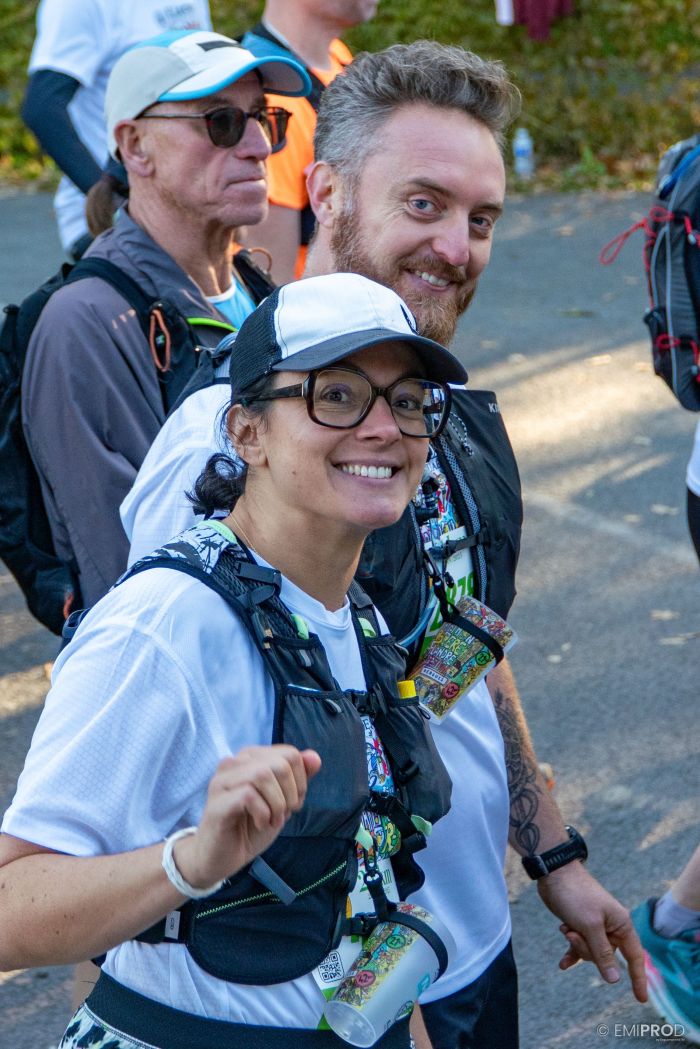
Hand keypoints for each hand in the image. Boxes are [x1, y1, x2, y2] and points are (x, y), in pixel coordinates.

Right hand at [174, 745, 321, 889]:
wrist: (218, 859)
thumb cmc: (249, 828)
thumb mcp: (282, 802)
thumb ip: (298, 778)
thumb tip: (315, 757)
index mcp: (250, 758)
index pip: (290, 754)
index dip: (300, 781)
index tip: (291, 804)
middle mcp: (234, 762)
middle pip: (280, 763)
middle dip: (291, 793)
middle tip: (283, 814)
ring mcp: (222, 781)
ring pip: (263, 775)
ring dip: (277, 804)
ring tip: (272, 820)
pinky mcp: (217, 802)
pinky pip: (248, 795)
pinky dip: (263, 813)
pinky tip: (260, 824)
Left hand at [537, 862, 647, 1002]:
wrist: (555, 874)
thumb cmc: (576, 895)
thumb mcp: (590, 926)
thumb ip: (602, 953)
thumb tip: (614, 980)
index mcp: (621, 925)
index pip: (635, 957)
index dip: (638, 978)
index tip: (641, 999)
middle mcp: (612, 928)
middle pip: (606, 957)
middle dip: (588, 951)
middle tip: (572, 933)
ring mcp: (596, 928)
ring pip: (591, 953)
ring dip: (576, 946)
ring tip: (565, 929)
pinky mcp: (581, 926)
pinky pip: (580, 948)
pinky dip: (572, 953)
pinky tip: (563, 964)